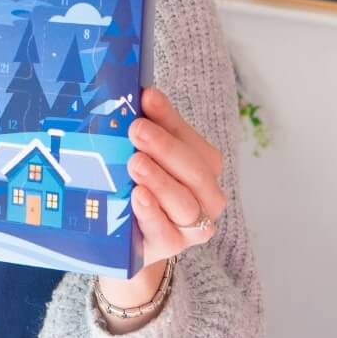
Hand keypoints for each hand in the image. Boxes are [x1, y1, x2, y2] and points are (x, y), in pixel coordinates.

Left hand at [126, 86, 226, 263]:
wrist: (130, 239)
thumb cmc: (141, 186)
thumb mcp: (144, 154)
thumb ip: (148, 126)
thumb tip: (141, 92)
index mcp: (203, 164)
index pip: (189, 138)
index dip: (169, 118)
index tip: (147, 98)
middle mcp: (206, 194)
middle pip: (193, 170)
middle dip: (165, 148)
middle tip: (137, 129)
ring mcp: (192, 225)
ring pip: (184, 202)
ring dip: (160, 180)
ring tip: (135, 162)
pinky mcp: (171, 245)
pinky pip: (164, 230)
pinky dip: (152, 213)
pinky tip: (138, 197)